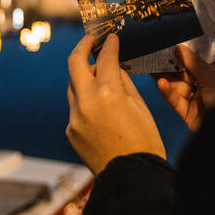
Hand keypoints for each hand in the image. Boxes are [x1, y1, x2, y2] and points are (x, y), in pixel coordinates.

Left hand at [66, 33, 165, 174]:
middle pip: (74, 62)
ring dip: (83, 77)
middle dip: (83, 47)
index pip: (104, 57)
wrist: (131, 177)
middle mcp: (86, 101)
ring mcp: (74, 117)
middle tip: (91, 40)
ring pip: (73, 86)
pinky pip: (75, 108)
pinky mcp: (70, 130)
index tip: (111, 37)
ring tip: (97, 74)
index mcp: (108, 92)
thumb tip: (114, 67)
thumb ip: (123, 82)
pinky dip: (85, 102)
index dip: (109, 44)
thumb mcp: (140, 106)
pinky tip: (99, 108)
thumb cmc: (144, 140)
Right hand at [154, 45, 214, 131]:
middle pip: (183, 73)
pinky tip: (161, 83)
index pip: (196, 60)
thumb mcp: (214, 77)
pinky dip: (168, 93)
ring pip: (177, 86)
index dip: (183, 53)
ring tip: (152, 66)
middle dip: (170, 64)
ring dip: (165, 77)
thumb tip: (179, 48)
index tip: (169, 44)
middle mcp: (206, 85)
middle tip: (154, 53)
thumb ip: (195, 64)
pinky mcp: (189, 114)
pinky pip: (176, 102)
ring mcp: (197, 100)